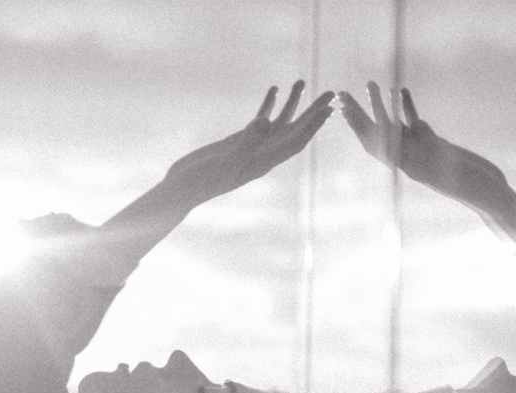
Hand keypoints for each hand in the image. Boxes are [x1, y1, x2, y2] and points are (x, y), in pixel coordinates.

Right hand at [163, 81, 334, 207]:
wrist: (184, 187)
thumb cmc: (203, 179)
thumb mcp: (227, 159)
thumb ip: (247, 141)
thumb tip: (266, 121)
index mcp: (265, 162)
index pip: (296, 142)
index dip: (314, 125)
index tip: (329, 108)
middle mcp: (263, 155)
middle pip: (294, 131)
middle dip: (313, 112)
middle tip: (331, 92)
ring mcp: (252, 147)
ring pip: (279, 123)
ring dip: (293, 103)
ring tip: (303, 81)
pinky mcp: (239, 141)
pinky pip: (259, 120)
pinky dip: (269, 104)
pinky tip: (275, 89)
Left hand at [340, 83, 506, 210]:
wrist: (488, 194)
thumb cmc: (472, 189)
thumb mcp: (445, 174)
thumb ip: (421, 163)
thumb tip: (398, 152)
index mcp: (406, 167)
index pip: (375, 144)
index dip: (358, 126)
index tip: (343, 110)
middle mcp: (408, 158)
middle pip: (377, 133)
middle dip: (359, 114)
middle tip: (341, 95)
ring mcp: (419, 150)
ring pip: (394, 124)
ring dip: (380, 104)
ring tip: (369, 83)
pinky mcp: (433, 142)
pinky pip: (415, 122)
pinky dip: (407, 106)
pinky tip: (400, 89)